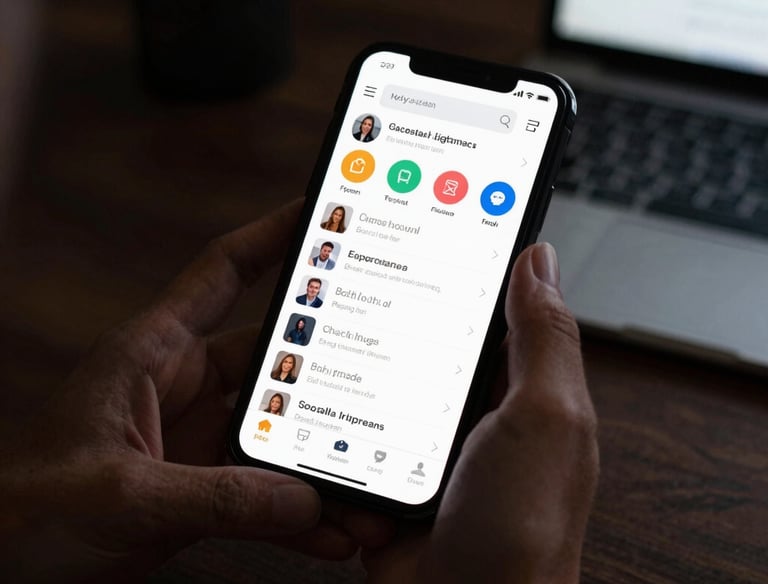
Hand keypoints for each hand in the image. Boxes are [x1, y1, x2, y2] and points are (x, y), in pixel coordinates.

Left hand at [0, 200, 391, 581]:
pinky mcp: (202, 487)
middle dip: (329, 379)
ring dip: (321, 458)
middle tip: (385, 379)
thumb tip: (304, 498)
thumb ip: (216, 495)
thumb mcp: (122, 492)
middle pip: (274, 362)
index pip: (222, 275)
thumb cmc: (29, 509)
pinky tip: (330, 529)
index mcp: (154, 352)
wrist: (2, 570)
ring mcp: (197, 437)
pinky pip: (265, 491)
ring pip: (278, 433)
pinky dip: (299, 511)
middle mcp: (183, 385)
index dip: (271, 237)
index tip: (321, 214)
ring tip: (365, 484)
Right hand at [362, 243, 598, 582]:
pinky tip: (318, 388)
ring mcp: (425, 440)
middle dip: (397, 308)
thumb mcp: (546, 418)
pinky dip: (336, 411)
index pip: (495, 306)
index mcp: (520, 388)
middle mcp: (474, 410)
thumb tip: (538, 260)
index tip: (432, 216)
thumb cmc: (522, 531)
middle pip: (428, 336)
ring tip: (328, 319)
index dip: (467, 262)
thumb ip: (543, 338)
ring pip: (384, 376)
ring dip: (361, 361)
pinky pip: (353, 424)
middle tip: (360, 259)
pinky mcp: (384, 470)